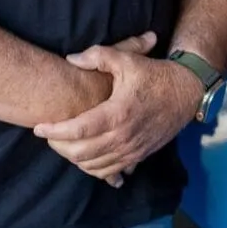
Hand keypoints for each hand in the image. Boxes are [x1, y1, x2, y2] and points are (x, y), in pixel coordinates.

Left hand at [34, 33, 195, 185]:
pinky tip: (83, 156)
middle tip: (49, 135)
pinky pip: (108, 171)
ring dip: (73, 158)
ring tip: (63, 144)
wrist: (188, 92)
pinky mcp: (139, 156)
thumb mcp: (128, 60)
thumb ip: (98, 56)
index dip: (54, 131)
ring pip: (92, 166)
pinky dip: (91, 168)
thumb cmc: (155, 75)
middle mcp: (124, 136)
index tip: (39, 127)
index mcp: (118, 112)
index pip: (77, 130)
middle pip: (80, 153)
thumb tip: (71, 59)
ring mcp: (132, 149)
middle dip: (58, 146)